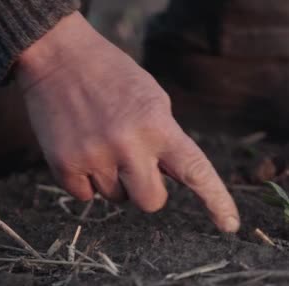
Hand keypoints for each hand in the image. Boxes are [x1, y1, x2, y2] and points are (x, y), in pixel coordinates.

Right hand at [15, 12, 239, 231]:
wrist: (58, 55)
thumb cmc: (115, 78)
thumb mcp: (154, 101)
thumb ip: (167, 140)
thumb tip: (173, 180)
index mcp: (159, 127)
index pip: (196, 171)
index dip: (216, 200)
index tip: (231, 225)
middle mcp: (130, 145)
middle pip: (152, 202)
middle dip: (147, 190)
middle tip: (135, 162)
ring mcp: (96, 157)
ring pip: (117, 198)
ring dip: (114, 179)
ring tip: (102, 141)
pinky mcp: (64, 164)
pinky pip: (86, 195)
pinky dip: (86, 179)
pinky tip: (82, 147)